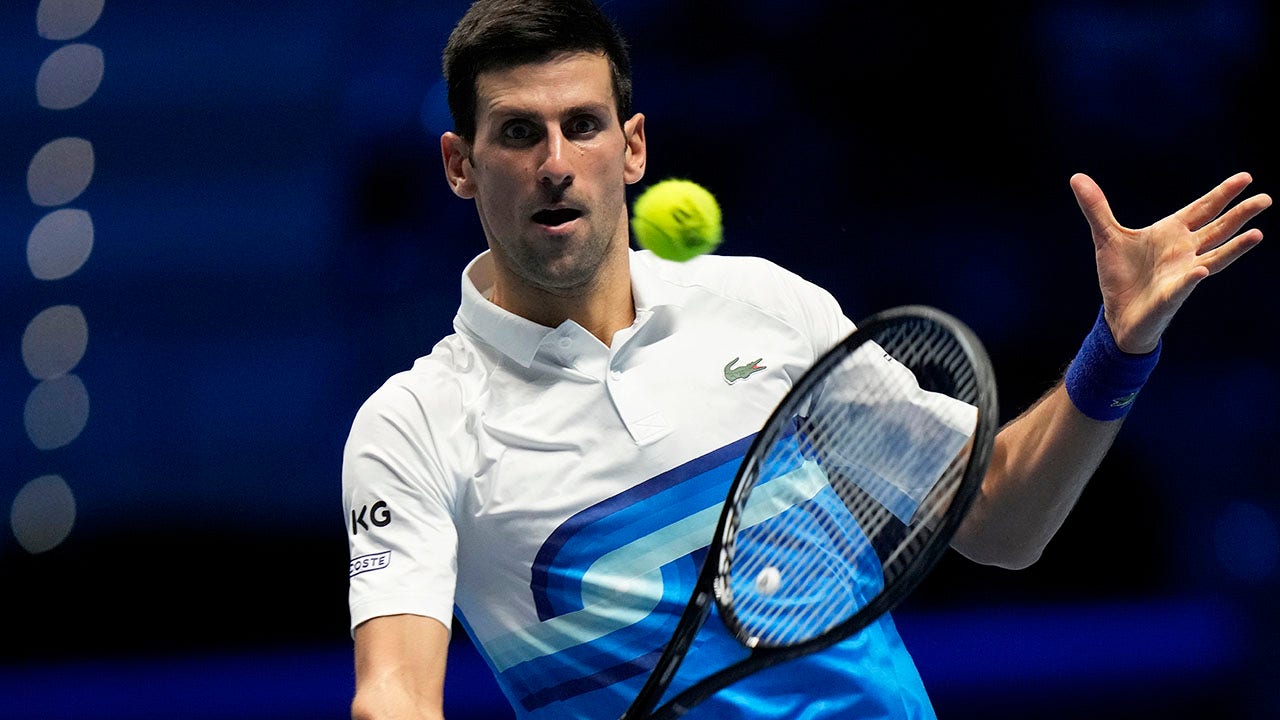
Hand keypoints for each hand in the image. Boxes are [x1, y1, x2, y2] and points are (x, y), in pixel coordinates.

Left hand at [1069, 172, 1270, 352]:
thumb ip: (1096, 208)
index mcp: (1172, 233)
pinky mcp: (1171, 295)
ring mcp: (1182, 273)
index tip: (1246, 177)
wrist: (1117, 313)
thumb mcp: (1105, 236)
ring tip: (1257, 234)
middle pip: (1218, 229)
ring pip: (1215, 256)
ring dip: (1235, 247)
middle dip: (1240, 215)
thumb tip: (1076, 177)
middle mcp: (1184, 251)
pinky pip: (1184, 285)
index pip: (1202, 209)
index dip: (1222, 194)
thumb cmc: (1120, 275)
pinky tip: (1201, 269)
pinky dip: (1191, 277)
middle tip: (1265, 199)